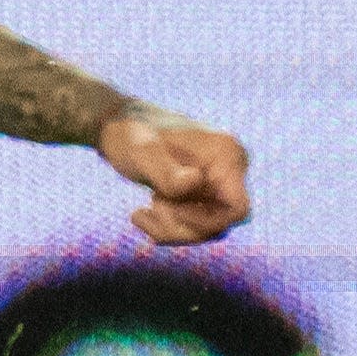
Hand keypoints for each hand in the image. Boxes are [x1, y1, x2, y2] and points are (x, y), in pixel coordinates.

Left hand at [99, 108, 250, 245]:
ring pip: (206, 229)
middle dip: (181, 227)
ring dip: (171, 230)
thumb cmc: (129, 134)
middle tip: (151, 205)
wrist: (119, 126)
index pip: (237, 209)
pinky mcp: (204, 193)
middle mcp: (231, 169)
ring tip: (140, 213)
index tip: (170, 208)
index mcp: (226, 155)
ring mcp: (219, 183)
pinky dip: (167, 228)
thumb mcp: (140, 153)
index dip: (206, 222)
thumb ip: (166, 171)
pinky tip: (139, 215)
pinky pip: (194, 226)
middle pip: (220, 224)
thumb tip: (195, 182)